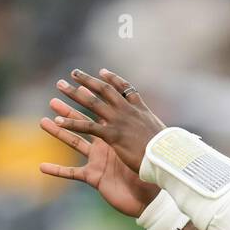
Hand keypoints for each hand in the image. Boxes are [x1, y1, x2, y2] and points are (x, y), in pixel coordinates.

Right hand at [40, 98, 159, 216]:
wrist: (152, 197)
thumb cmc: (152, 172)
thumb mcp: (144, 145)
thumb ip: (137, 127)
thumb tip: (138, 105)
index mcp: (117, 134)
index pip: (101, 112)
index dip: (90, 97)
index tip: (79, 82)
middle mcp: (105, 145)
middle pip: (83, 121)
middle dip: (70, 106)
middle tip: (57, 90)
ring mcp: (97, 161)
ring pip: (74, 142)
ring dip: (58, 132)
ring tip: (42, 121)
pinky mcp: (94, 178)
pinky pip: (72, 174)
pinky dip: (57, 171)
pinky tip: (42, 167)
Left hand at [42, 67, 164, 180]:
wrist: (169, 158)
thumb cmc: (170, 152)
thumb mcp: (165, 135)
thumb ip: (159, 132)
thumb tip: (168, 135)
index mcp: (140, 110)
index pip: (125, 89)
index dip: (113, 79)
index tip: (102, 71)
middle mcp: (128, 111)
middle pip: (104, 90)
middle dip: (88, 80)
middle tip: (74, 73)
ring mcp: (119, 122)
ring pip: (92, 103)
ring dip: (74, 94)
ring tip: (59, 86)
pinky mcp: (112, 136)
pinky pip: (87, 127)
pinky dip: (71, 124)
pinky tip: (58, 121)